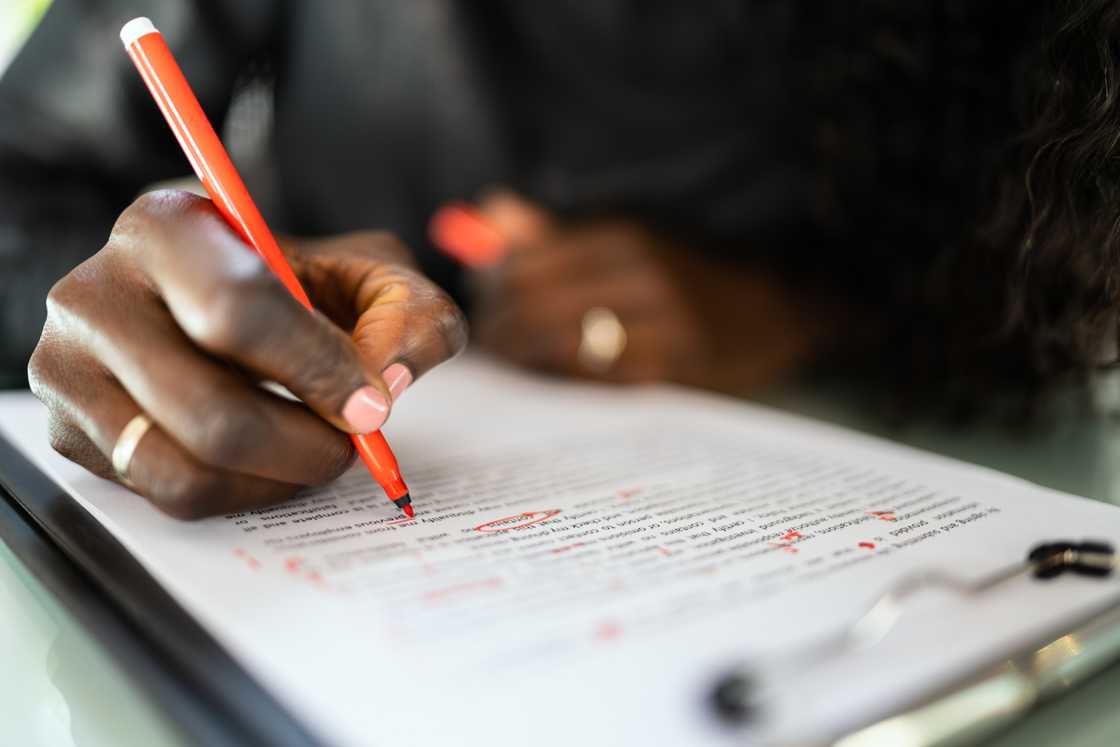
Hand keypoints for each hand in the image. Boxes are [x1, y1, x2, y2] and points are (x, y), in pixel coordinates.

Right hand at [29, 190, 465, 518]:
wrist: (225, 300)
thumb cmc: (302, 286)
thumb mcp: (372, 274)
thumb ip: (410, 313)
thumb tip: (386, 381)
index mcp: (168, 227)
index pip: (236, 310)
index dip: (317, 369)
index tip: (370, 403)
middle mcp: (98, 294)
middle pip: (211, 412)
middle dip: (306, 445)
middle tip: (351, 442)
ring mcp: (70, 367)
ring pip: (185, 470)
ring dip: (277, 480)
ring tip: (313, 451)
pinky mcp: (70, 429)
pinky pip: (166, 495)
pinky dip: (240, 494)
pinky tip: (266, 460)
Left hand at [472, 192, 822, 392]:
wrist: (773, 312)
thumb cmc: (682, 278)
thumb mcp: (625, 243)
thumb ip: (554, 232)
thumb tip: (490, 208)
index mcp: (622, 238)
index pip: (526, 263)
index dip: (490, 290)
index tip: (481, 307)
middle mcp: (641, 274)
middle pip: (536, 306)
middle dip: (499, 330)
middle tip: (488, 346)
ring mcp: (662, 324)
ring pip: (560, 346)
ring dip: (524, 360)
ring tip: (513, 365)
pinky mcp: (677, 369)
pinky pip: (600, 381)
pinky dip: (566, 382)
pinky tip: (556, 381)